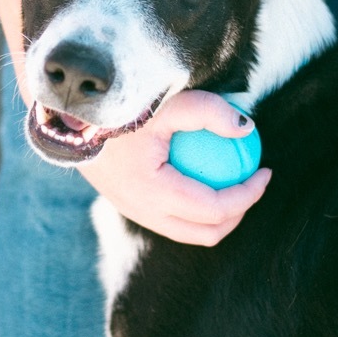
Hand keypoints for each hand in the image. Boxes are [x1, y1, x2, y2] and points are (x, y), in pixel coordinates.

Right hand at [77, 89, 270, 244]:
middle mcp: (144, 212)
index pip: (215, 208)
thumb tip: (247, 128)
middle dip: (238, 214)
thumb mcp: (169, 103)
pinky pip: (172, 219)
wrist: (71, 120)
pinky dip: (195, 208)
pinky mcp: (129, 207)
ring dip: (217, 216)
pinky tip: (206, 177)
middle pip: (206, 232)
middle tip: (254, 183)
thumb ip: (209, 112)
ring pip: (188, 232)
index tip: (266, 170)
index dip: (249, 195)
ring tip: (234, 184)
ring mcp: (135, 213)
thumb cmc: (121, 108)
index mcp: (154, 192)